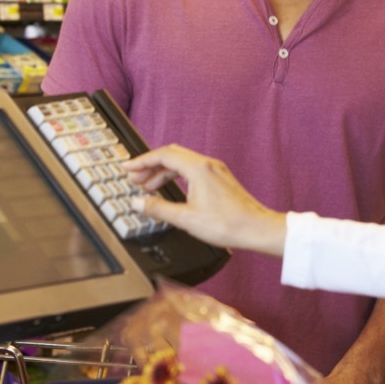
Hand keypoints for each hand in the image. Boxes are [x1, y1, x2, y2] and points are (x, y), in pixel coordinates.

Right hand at [124, 144, 286, 255]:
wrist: (256, 228)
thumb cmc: (228, 224)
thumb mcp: (186, 219)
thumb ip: (158, 209)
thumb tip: (139, 203)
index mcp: (197, 169)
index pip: (163, 155)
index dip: (142, 161)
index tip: (128, 168)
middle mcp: (208, 164)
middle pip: (172, 155)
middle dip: (151, 165)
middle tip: (136, 177)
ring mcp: (216, 170)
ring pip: (183, 162)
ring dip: (164, 171)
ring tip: (149, 186)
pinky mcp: (221, 179)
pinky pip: (193, 169)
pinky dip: (178, 176)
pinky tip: (172, 189)